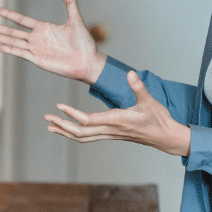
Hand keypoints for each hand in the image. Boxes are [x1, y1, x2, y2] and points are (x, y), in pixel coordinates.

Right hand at [0, 0, 104, 83]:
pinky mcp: (37, 60)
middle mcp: (36, 39)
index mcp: (43, 28)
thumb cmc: (84, 42)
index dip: (8, 14)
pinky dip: (8, 49)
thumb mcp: (76, 19)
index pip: (21, 20)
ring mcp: (35, 49)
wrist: (88, 62)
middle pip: (10, 31)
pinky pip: (19, 53)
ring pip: (11, 41)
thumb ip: (69, 2)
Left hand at [44, 71, 190, 156]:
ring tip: (50, 127)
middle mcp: (110, 130)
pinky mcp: (110, 135)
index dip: (73, 115)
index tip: (59, 107)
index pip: (89, 120)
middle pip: (80, 132)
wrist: (165, 137)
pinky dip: (75, 134)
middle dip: (62, 125)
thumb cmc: (158, 118)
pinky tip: (67, 130)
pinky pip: (89, 137)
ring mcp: (109, 134)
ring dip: (65, 132)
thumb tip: (131, 74)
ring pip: (83, 137)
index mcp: (117, 121)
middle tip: (46, 119)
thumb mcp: (150, 101)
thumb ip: (139, 87)